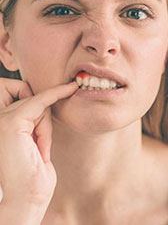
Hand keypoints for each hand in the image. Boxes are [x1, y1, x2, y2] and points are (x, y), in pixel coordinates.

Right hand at [0, 77, 77, 208]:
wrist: (27, 199)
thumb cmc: (32, 177)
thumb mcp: (31, 143)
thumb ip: (32, 123)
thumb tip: (44, 104)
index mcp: (1, 126)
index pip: (18, 98)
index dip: (37, 94)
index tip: (65, 86)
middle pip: (27, 98)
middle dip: (41, 117)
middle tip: (38, 146)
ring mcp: (1, 120)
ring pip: (36, 103)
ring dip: (45, 126)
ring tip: (38, 150)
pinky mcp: (12, 122)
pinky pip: (40, 100)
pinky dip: (56, 94)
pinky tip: (69, 89)